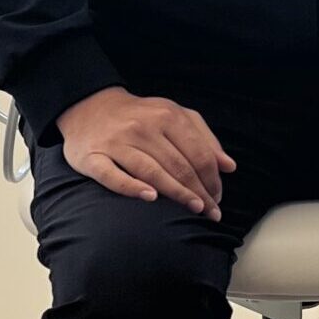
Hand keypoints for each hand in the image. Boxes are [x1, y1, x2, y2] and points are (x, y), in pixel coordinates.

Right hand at [56, 86, 235, 217]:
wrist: (88, 106)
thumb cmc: (140, 117)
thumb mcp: (174, 116)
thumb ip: (204, 138)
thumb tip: (229, 167)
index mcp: (167, 116)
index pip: (198, 152)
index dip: (213, 178)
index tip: (218, 198)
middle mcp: (142, 127)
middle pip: (179, 165)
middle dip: (200, 191)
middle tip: (211, 212)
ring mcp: (116, 142)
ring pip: (152, 171)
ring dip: (177, 193)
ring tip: (194, 209)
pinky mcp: (93, 158)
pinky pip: (113, 176)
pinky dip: (132, 187)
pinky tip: (151, 198)